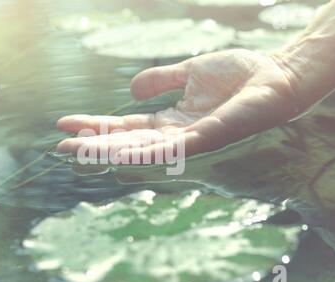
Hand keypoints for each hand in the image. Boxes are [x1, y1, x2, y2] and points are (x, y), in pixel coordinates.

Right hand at [56, 49, 302, 162]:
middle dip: (94, 145)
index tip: (65, 123)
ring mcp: (189, 140)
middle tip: (60, 146)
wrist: (275, 75)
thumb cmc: (238, 74)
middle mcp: (174, 136)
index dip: (96, 126)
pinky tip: (119, 154)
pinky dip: (145, 154)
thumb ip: (161, 81)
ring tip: (78, 150)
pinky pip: (170, 150)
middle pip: (126, 144)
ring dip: (109, 152)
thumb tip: (129, 90)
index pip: (125, 129)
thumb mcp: (190, 73)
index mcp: (170, 121)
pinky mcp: (206, 139)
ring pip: (142, 151)